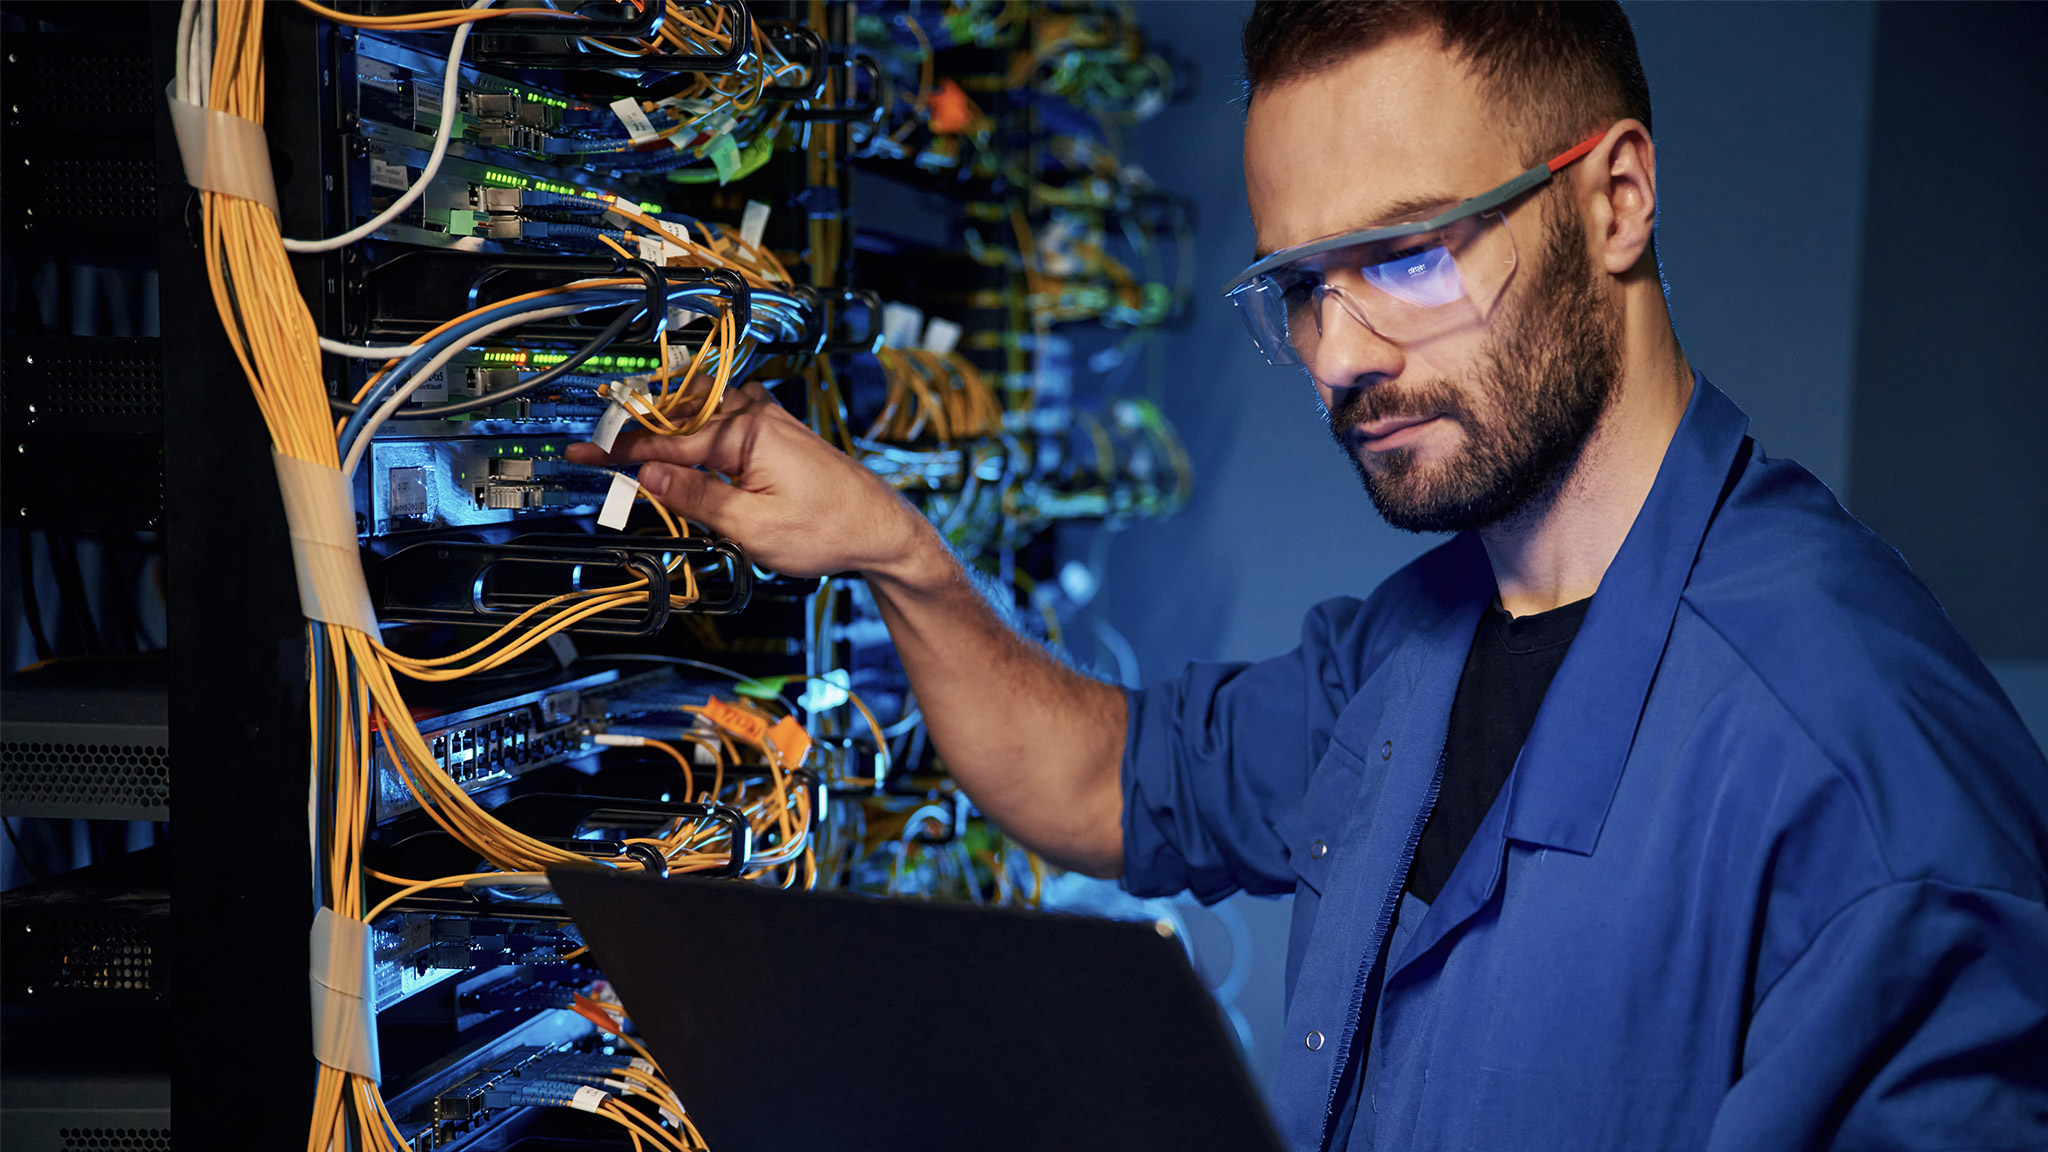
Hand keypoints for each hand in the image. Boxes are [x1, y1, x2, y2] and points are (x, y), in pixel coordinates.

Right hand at [565, 383, 939, 581]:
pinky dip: (692, 439)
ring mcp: (766, 419)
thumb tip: (649, 478)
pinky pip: (719, 425)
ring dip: (663, 436)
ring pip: (696, 418)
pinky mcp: (772, 432)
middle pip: (676, 418)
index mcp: (745, 432)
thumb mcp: (752, 526)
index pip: (664, 441)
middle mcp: (755, 414)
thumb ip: (696, 498)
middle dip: (635, 437)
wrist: (880, 529)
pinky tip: (679, 457)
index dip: (617, 452)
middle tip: (597, 456)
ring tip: (629, 457)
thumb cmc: (829, 529)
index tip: (582, 455)